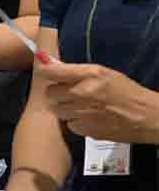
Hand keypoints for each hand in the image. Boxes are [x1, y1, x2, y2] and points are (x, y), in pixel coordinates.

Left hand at [41, 62, 158, 143]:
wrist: (146, 116)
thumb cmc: (125, 91)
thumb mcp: (102, 72)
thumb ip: (73, 69)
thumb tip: (46, 61)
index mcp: (90, 75)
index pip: (53, 72)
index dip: (45, 71)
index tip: (44, 70)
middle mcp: (83, 93)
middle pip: (50, 93)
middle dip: (57, 92)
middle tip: (69, 92)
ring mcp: (84, 113)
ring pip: (57, 109)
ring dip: (64, 107)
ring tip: (80, 105)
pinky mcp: (86, 129)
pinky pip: (69, 124)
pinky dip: (75, 122)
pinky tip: (87, 117)